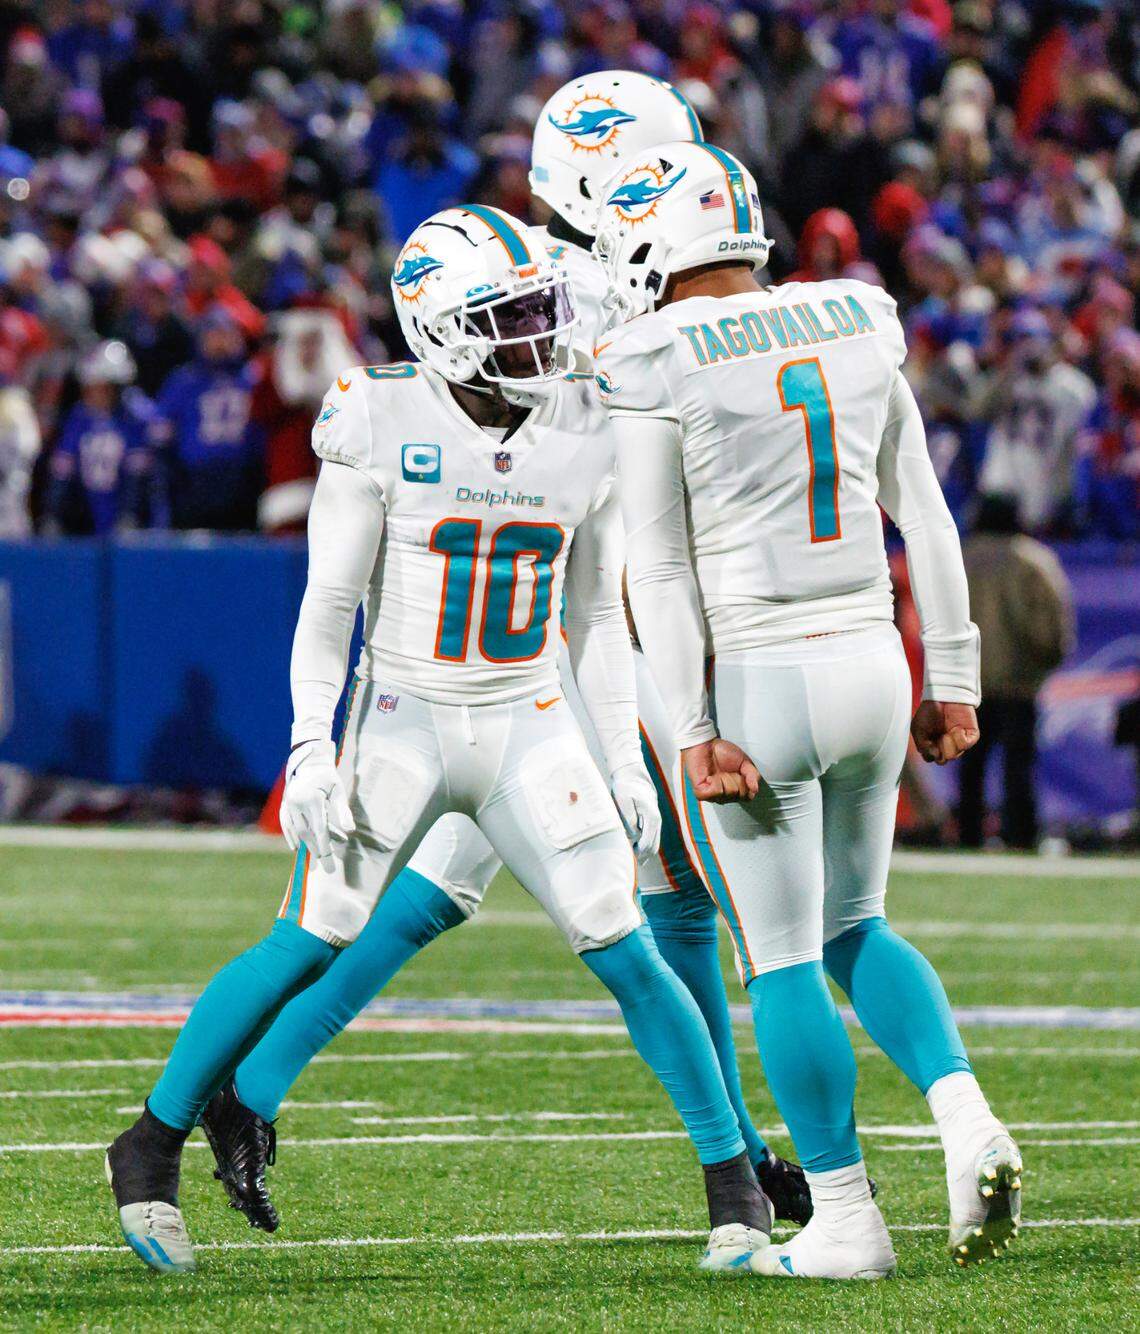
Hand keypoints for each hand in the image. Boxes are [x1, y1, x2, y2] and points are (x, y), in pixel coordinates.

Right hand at [280, 739, 355, 871]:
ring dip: (305, 844)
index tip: (329, 862)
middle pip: (307, 833)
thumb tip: (350, 831)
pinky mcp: (284, 804)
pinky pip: (286, 824)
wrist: (310, 762)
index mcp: (313, 800)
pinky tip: (295, 847)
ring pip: (296, 829)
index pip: (320, 830)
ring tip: (315, 857)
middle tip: (325, 865)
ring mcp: (288, 804)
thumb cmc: (328, 777)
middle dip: (316, 849)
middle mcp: (298, 803)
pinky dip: (290, 836)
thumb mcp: (339, 791)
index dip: (325, 847)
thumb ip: (343, 811)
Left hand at [611, 761, 661, 858]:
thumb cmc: (625, 789)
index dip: (637, 854)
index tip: (627, 859)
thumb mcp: (623, 801)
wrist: (633, 777)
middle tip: (629, 864)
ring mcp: (656, 822)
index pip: (647, 843)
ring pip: (654, 845)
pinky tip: (636, 852)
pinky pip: (652, 839)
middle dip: (641, 857)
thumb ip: (628, 819)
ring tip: (632, 861)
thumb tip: (632, 836)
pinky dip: (645, 847)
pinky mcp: (652, 822)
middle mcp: (657, 821)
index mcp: (651, 817)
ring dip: (644, 854)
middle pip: (652, 847)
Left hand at [682, 738, 759, 802]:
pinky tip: (709, 777)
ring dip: (725, 778)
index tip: (738, 772)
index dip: (746, 783)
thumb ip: (753, 775)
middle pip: (739, 795)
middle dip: (735, 778)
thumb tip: (755, 789)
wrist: (706, 744)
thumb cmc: (724, 753)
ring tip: (717, 772)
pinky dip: (715, 782)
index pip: (748, 797)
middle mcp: (725, 797)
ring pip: (728, 793)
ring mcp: (713, 796)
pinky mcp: (701, 793)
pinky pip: (715, 792)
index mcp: (735, 791)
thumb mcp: (745, 762)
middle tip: (726, 771)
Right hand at [911, 700, 979, 764]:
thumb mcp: (918, 729)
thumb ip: (922, 746)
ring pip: (954, 755)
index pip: (931, 758)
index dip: (929, 752)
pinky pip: (965, 745)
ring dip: (949, 743)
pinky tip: (957, 728)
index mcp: (933, 745)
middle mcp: (946, 746)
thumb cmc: (929, 711)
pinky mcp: (970, 736)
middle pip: (943, 760)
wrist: (944, 695)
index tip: (928, 741)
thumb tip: (934, 757)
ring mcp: (958, 742)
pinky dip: (959, 738)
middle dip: (939, 749)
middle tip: (938, 736)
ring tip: (947, 731)